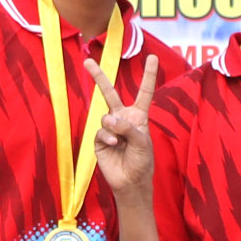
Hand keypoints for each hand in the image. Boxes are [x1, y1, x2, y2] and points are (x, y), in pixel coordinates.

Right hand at [87, 53, 157, 203]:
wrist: (130, 183)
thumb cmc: (142, 162)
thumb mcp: (143, 143)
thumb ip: (129, 128)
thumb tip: (108, 119)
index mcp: (138, 116)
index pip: (144, 92)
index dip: (148, 75)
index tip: (152, 57)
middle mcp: (122, 118)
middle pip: (110, 93)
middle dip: (98, 77)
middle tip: (87, 61)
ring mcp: (109, 128)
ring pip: (106, 117)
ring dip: (115, 129)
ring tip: (122, 142)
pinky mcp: (99, 140)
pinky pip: (101, 132)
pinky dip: (108, 137)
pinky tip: (115, 145)